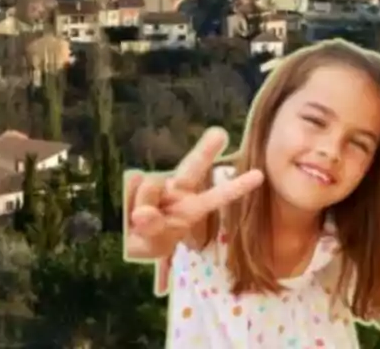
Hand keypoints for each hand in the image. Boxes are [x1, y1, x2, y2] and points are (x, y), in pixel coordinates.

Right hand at [124, 127, 262, 265]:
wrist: (120, 235)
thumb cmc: (145, 240)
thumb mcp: (153, 244)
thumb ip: (154, 230)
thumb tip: (145, 212)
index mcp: (189, 208)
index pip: (215, 197)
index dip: (236, 187)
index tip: (259, 175)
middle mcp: (175, 190)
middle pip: (192, 168)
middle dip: (206, 152)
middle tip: (221, 134)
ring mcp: (155, 183)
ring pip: (150, 186)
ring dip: (141, 204)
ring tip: (135, 220)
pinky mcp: (134, 180)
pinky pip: (132, 185)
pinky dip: (129, 199)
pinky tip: (128, 210)